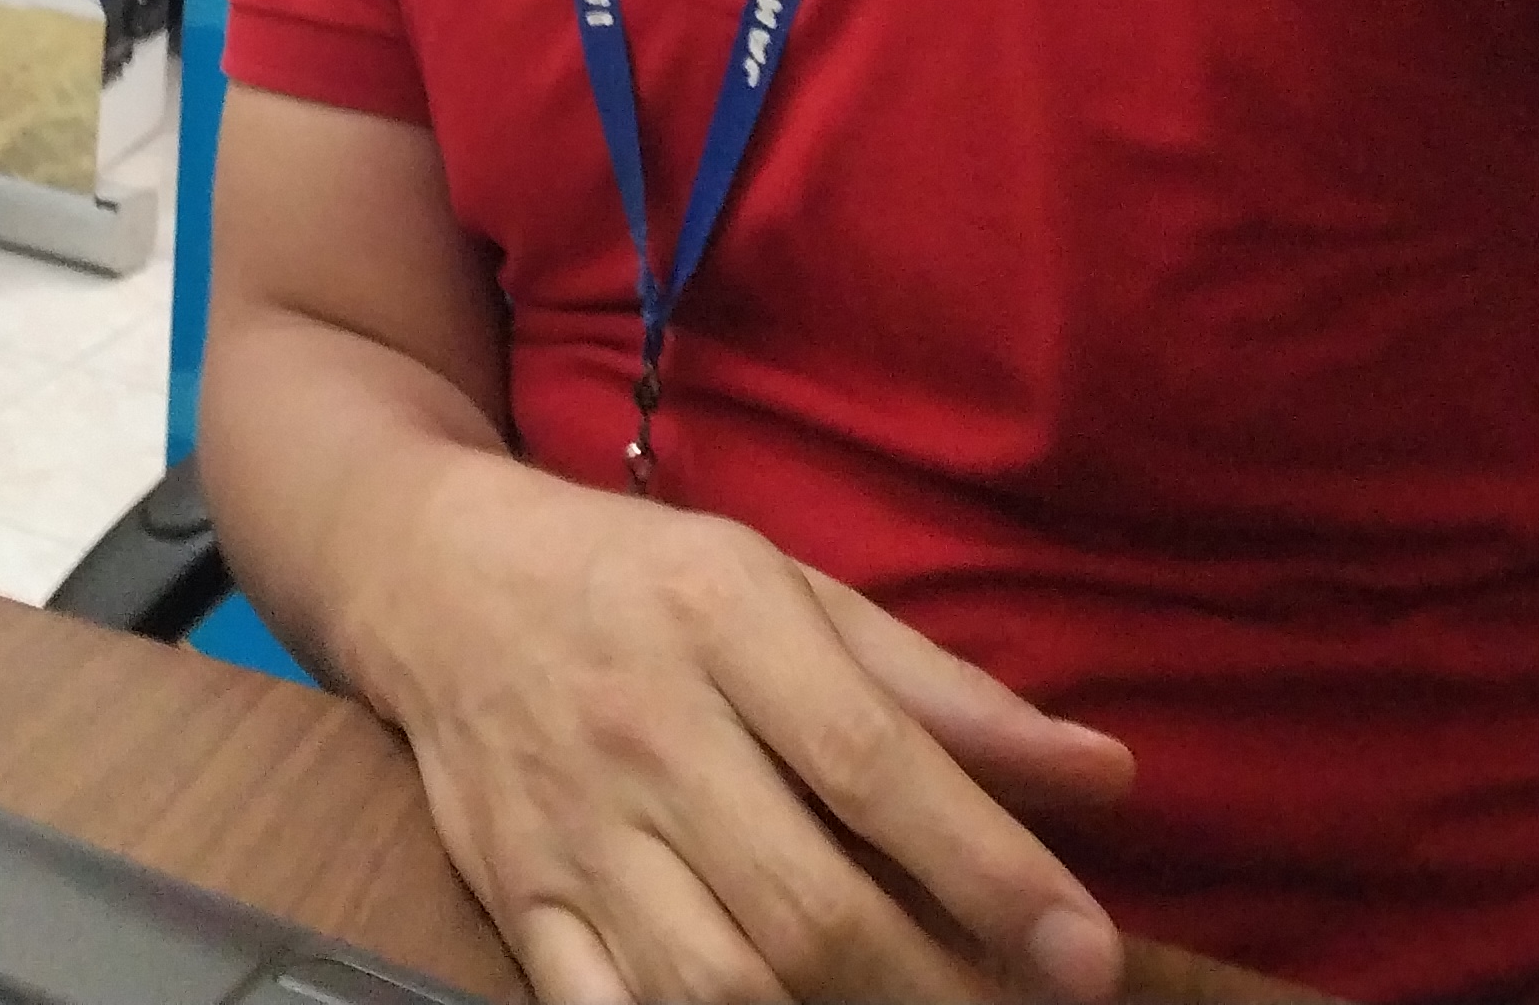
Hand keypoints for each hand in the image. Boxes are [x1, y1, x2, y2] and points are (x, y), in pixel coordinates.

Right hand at [361, 454, 1134, 1004]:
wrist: (431, 575)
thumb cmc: (642, 579)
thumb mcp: (791, 589)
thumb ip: (943, 691)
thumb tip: (1106, 777)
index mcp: (723, 619)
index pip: (873, 763)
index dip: (991, 870)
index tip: (1088, 956)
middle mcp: (645, 726)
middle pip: (803, 903)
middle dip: (932, 987)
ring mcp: (571, 828)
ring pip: (712, 982)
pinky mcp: (517, 899)